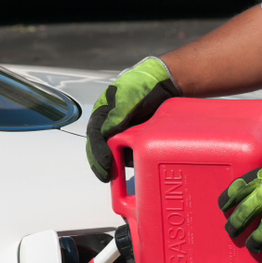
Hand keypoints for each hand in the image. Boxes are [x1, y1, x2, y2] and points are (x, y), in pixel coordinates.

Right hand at [86, 57, 179, 181]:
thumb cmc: (145, 84)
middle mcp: (110, 124)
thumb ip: (119, 111)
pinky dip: (127, 163)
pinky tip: (131, 170)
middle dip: (100, 163)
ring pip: (112, 152)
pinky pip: (128, 153)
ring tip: (115, 178)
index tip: (104, 163)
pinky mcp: (135, 139)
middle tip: (106, 176)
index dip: (97, 150)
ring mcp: (122, 133)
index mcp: (103, 112)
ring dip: (112, 166)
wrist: (166, 84)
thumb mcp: (131, 94)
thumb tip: (106, 131)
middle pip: (100, 147)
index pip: (95, 134)